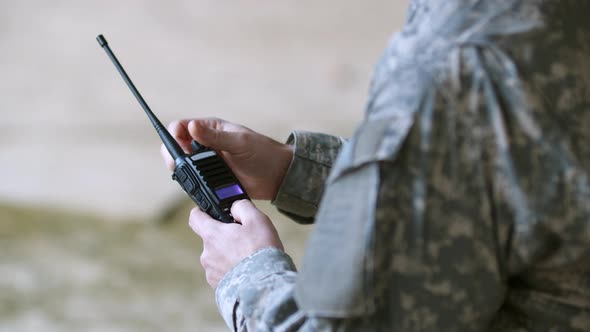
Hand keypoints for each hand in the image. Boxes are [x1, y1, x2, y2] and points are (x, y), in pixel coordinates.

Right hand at [161, 118, 292, 199]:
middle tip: (181, 165)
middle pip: (176, 149)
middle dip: (174, 156)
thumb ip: (214, 137)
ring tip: (194, 177)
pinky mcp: (211, 181)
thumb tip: (191, 126)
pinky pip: (194, 183)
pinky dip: (193, 185)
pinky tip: (200, 187)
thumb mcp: (239, 142)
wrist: (278, 177)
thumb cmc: (263, 152)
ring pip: (183, 168)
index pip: (181, 127)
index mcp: (210, 129)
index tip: (178, 143)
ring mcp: (207, 164)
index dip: (174, 133)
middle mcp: (204, 145)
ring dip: (183, 172)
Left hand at [189, 200, 282, 288]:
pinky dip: (233, 270)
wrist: (264, 286)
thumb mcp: (257, 219)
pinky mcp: (218, 286)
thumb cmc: (261, 251)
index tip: (209, 211)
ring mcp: (211, 272)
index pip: (195, 217)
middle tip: (246, 238)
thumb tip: (234, 206)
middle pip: (212, 239)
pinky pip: (223, 273)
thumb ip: (242, 206)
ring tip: (249, 257)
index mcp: (212, 235)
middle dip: (226, 236)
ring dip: (230, 255)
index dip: (202, 211)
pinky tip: (247, 270)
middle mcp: (207, 254)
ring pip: (218, 257)